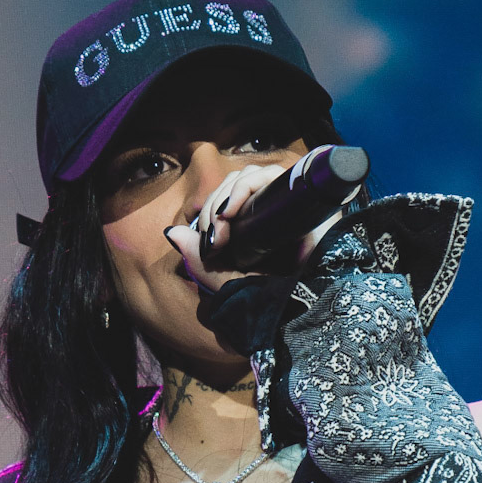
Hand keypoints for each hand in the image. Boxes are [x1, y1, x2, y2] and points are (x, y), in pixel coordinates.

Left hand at [165, 160, 341, 293]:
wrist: (308, 308)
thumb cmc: (273, 299)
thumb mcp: (227, 281)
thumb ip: (199, 259)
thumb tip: (173, 233)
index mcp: (261, 224)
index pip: (231, 198)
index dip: (212, 212)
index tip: (208, 242)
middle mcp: (278, 207)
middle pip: (238, 183)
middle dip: (214, 207)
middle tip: (213, 237)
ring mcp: (293, 198)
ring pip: (251, 175)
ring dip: (226, 196)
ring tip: (222, 226)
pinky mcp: (307, 191)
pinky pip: (271, 174)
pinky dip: (245, 187)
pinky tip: (232, 210)